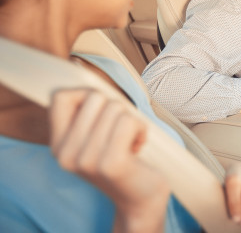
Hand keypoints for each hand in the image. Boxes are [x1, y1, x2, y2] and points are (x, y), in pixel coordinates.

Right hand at [49, 89, 169, 232]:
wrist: (140, 198)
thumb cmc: (124, 157)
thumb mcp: (96, 136)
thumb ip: (88, 112)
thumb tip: (91, 83)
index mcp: (58, 145)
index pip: (60, 97)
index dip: (87, 94)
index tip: (103, 114)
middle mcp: (66, 154)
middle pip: (95, 97)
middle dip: (116, 109)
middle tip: (120, 133)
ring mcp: (86, 160)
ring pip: (115, 107)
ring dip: (131, 121)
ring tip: (129, 142)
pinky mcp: (111, 164)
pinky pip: (129, 121)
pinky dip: (141, 128)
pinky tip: (138, 146)